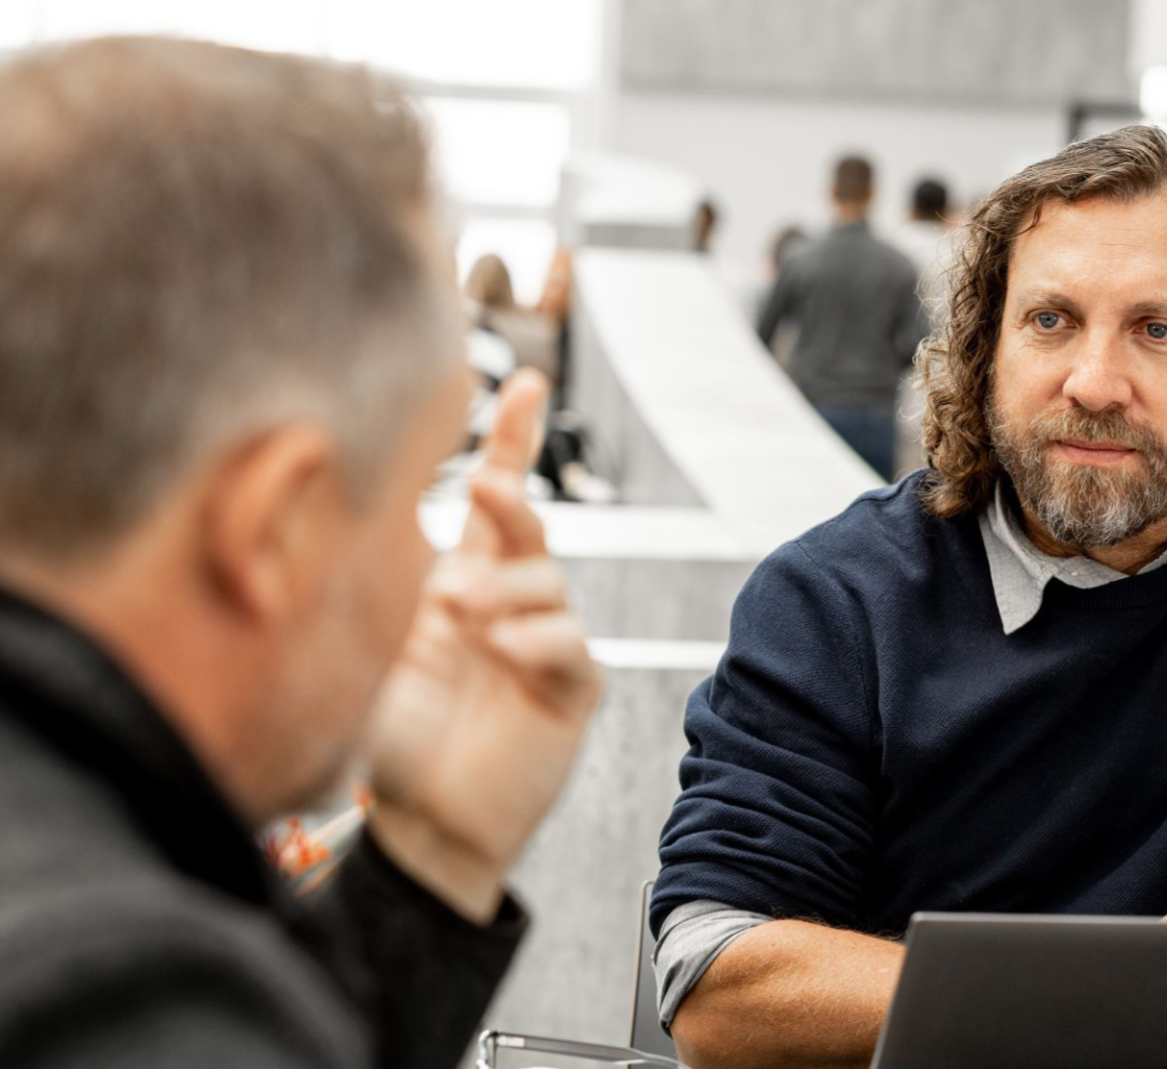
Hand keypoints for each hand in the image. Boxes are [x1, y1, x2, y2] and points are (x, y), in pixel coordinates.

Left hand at [364, 369, 601, 922]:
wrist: (419, 825)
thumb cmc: (386, 737)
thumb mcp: (372, 644)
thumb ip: (391, 586)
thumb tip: (395, 523)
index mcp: (463, 582)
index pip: (497, 501)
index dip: (513, 440)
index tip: (525, 381)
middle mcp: (509, 604)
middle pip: (529, 526)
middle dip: (511, 499)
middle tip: (481, 488)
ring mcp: (543, 644)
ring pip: (547, 581)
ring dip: (506, 588)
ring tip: (460, 617)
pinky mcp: (570, 689)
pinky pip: (568, 643)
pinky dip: (536, 638)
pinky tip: (502, 651)